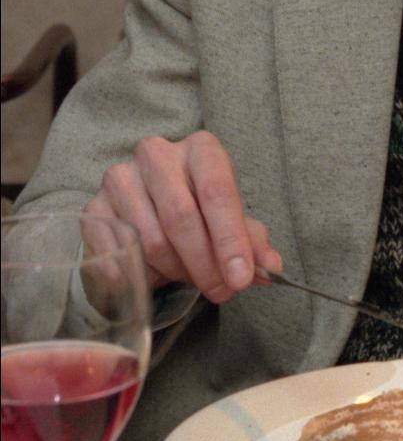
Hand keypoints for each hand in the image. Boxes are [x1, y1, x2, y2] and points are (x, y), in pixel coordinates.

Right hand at [83, 131, 281, 302]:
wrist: (151, 203)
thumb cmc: (200, 209)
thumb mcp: (230, 219)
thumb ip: (251, 242)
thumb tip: (270, 268)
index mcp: (200, 149)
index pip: (217, 192)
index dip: (231, 240)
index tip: (241, 278)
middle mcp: (156, 154)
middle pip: (181, 216)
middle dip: (205, 263)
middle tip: (221, 291)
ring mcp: (119, 178)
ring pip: (150, 240)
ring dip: (176, 270)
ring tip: (188, 275)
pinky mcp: (93, 207)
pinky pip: (118, 254)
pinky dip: (139, 276)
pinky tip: (154, 275)